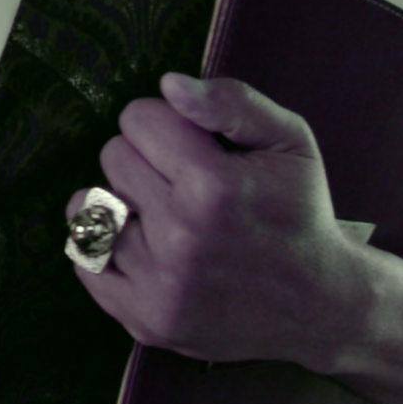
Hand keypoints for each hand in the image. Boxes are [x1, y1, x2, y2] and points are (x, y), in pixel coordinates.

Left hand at [68, 71, 378, 374]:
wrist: (319, 307)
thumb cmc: (300, 213)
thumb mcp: (290, 143)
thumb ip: (232, 103)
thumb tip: (169, 84)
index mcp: (214, 187)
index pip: (137, 118)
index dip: (165, 124)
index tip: (192, 145)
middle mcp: (180, 236)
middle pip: (112, 157)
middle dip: (145, 159)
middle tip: (183, 182)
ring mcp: (158, 284)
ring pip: (89, 206)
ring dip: (120, 201)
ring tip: (160, 213)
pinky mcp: (144, 319)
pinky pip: (83, 259)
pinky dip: (101, 244)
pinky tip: (138, 243)